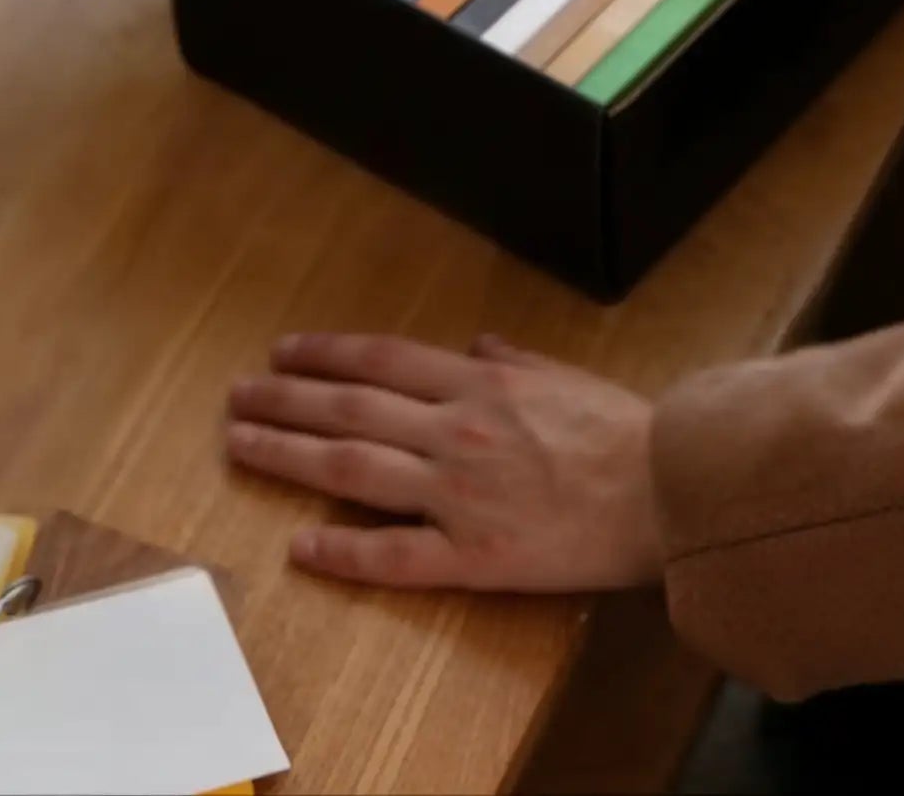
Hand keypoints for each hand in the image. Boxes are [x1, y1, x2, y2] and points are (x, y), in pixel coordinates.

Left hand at [225, 330, 658, 591]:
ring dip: (290, 456)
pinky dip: (344, 551)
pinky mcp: (471, 556)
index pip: (383, 361)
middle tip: (237, 397)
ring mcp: (457, 495)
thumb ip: (514, 361)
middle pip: (351, 410)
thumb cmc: (625, 431)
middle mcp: (457, 432)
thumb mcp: (567, 376)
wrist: (666, 490)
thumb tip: (477, 347)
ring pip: (354, 471)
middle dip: (285, 400)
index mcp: (480, 385)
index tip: (284, 353)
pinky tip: (303, 546)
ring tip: (242, 447)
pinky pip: (395, 554)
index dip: (327, 354)